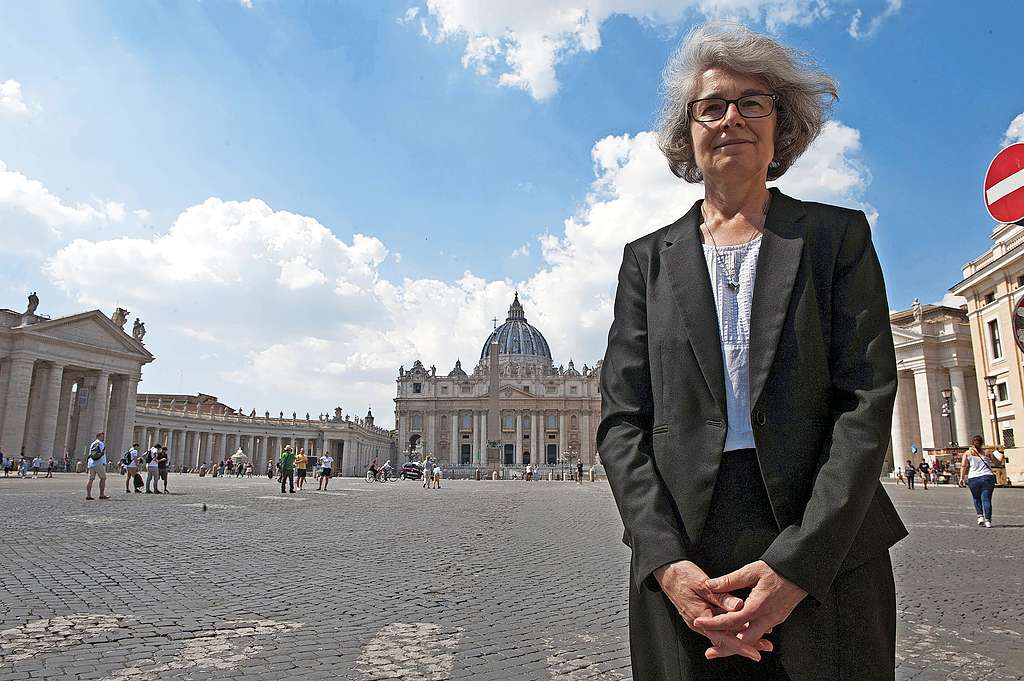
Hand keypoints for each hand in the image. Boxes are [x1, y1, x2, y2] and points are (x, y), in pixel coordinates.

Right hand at [654, 560, 771, 661]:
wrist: (667, 571)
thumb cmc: (682, 575)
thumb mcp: (702, 584)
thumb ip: (721, 597)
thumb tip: (739, 606)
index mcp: (699, 616)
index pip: (723, 637)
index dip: (740, 645)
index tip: (755, 652)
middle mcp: (700, 622)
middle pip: (726, 640)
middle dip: (746, 644)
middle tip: (765, 646)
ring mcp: (701, 620)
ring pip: (724, 634)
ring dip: (742, 636)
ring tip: (761, 638)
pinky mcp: (702, 615)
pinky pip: (719, 626)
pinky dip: (733, 628)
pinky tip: (745, 626)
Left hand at [694, 560, 806, 659]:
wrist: (802, 571)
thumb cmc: (778, 568)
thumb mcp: (752, 570)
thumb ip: (730, 581)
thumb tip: (710, 585)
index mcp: (758, 606)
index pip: (731, 621)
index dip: (713, 624)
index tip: (699, 623)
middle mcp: (767, 617)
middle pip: (743, 640)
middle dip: (726, 647)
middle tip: (710, 652)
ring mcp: (774, 620)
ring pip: (752, 639)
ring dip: (736, 644)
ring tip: (720, 646)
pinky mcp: (777, 618)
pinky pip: (759, 632)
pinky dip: (747, 637)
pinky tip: (737, 635)